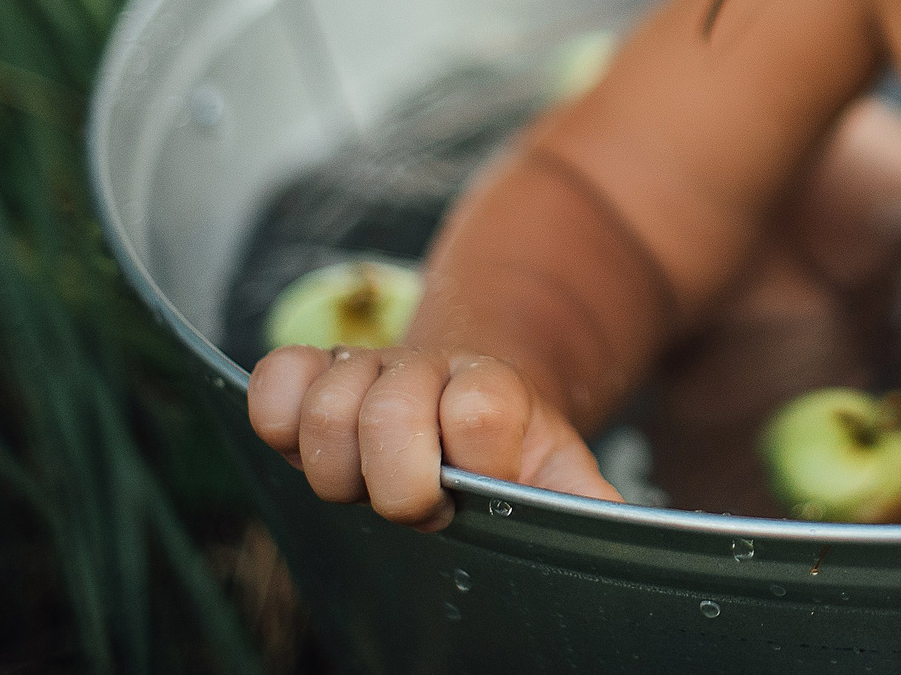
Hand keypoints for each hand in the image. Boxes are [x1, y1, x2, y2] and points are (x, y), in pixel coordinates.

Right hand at [246, 344, 620, 530]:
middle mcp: (425, 367)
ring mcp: (364, 365)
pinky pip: (273, 380)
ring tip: (369, 480)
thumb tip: (626, 535)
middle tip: (418, 498)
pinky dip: (277, 417)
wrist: (464, 396)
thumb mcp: (556, 474)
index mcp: (493, 390)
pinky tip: (311, 447)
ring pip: (324, 406)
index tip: (478, 488)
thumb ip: (585, 501)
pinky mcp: (310, 370)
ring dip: (338, 465)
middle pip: (389, 410)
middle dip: (397, 479)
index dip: (474, 462)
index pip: (478, 410)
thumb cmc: (507, 454)